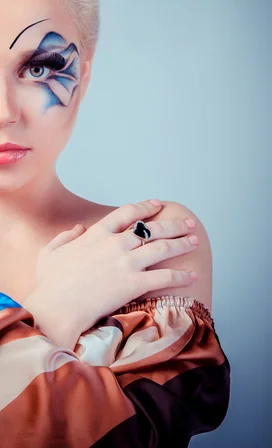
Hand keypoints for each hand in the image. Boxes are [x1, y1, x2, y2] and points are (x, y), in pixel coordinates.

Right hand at [22, 199, 197, 348]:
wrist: (54, 309)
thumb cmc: (48, 284)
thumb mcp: (50, 252)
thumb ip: (65, 237)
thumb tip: (78, 229)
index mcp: (96, 234)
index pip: (127, 213)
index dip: (145, 207)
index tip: (157, 204)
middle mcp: (115, 243)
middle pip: (151, 228)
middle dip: (173, 224)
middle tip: (188, 222)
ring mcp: (125, 263)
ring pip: (162, 247)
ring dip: (182, 243)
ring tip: (195, 241)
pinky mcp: (133, 284)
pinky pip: (164, 277)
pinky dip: (181, 275)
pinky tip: (192, 275)